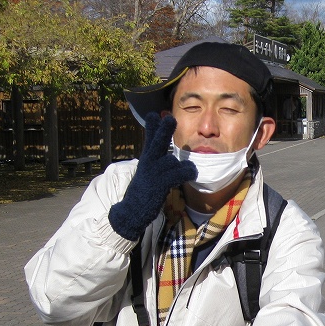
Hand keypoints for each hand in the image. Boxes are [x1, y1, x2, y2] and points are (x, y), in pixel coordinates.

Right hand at [107, 113, 196, 240]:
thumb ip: (158, 163)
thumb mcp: (149, 173)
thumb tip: (171, 157)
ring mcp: (152, 173)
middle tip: (170, 118)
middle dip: (163, 131)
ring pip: (171, 161)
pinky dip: (186, 172)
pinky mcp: (158, 184)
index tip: (154, 114)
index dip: (152, 127)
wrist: (133, 211)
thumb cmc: (145, 192)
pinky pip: (176, 174)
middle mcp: (148, 163)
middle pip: (157, 143)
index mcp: (146, 160)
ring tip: (190, 170)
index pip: (149, 140)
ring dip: (183, 166)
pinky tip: (192, 173)